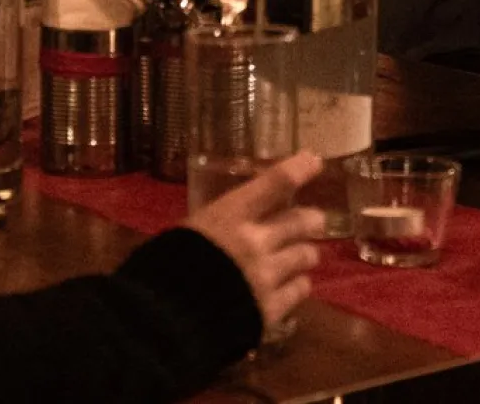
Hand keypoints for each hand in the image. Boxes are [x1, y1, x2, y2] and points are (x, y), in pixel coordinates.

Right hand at [184, 151, 325, 331]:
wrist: (165, 320)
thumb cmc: (167, 266)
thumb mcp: (191, 230)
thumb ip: (222, 221)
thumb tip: (237, 214)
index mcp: (231, 215)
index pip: (275, 183)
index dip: (299, 169)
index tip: (314, 160)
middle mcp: (257, 241)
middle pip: (303, 221)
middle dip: (311, 220)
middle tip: (313, 221)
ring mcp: (268, 275)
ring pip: (307, 255)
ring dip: (305, 253)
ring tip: (301, 255)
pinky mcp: (272, 307)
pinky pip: (301, 289)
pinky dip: (298, 283)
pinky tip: (292, 284)